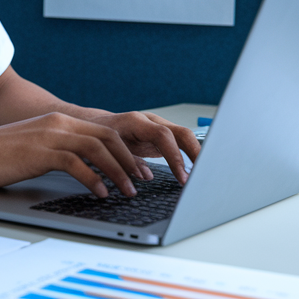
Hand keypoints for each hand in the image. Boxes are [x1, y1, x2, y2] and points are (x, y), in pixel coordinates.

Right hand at [0, 113, 152, 197]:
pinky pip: (77, 164)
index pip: (104, 132)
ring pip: (98, 149)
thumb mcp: (35, 150)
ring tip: (129, 191)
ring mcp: (50, 136)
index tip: (139, 169)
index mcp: (59, 122)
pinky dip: (94, 180)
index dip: (126, 151)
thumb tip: (83, 171)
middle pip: (108, 137)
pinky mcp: (41, 152)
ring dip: (118, 172)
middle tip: (144, 180)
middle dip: (130, 160)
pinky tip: (101, 194)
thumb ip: (59, 154)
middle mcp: (59, 124)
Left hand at [82, 110, 199, 184]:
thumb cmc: (98, 137)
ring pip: (184, 138)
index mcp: (137, 122)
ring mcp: (158, 127)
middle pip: (181, 133)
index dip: (175, 156)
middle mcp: (151, 121)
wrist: (95, 125)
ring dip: (196, 156)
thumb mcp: (107, 150)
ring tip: (203, 176)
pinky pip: (179, 144)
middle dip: (196, 154)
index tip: (182, 177)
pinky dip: (188, 157)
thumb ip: (126, 161)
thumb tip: (146, 177)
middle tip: (203, 176)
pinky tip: (193, 173)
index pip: (163, 135)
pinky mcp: (160, 137)